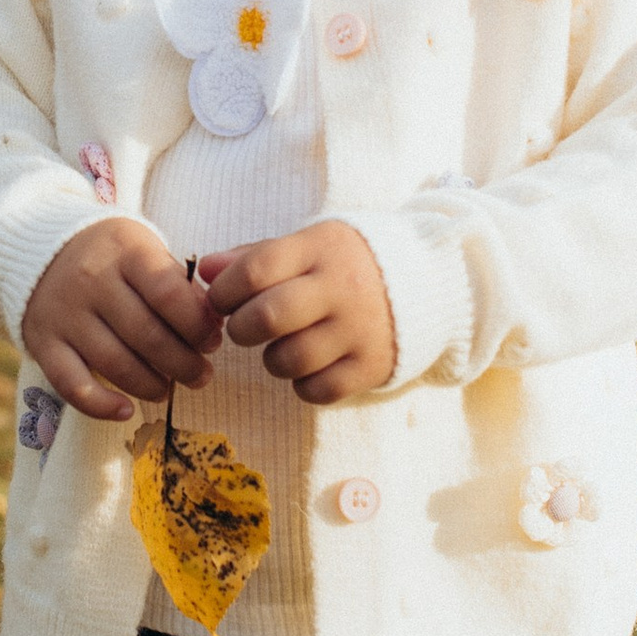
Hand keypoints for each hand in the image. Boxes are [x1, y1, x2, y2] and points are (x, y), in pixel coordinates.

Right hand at [22, 222, 219, 420]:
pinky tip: (126, 411)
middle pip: (145, 334)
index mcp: (125, 252)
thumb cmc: (111, 257)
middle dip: (183, 363)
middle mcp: (91, 281)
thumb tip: (210, 327)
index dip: (197, 325)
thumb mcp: (146, 252)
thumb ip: (178, 286)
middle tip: (201, 375)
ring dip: (151, 385)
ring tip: (168, 389)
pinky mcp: (43, 343)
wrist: (42, 251)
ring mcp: (65, 314)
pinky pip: (71, 384)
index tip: (212, 342)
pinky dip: (100, 406)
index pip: (167, 293)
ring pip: (114, 363)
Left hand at [195, 222, 394, 406]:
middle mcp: (342, 288)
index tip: (221, 300)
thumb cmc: (350, 263)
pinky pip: (317, 390)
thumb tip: (205, 269)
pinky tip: (309, 366)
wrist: (431, 280)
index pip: (255, 270)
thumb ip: (255, 256)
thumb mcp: (309, 245)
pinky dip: (302, 384)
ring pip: (289, 359)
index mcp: (321, 249)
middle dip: (240, 328)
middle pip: (267, 316)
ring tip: (282, 345)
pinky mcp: (372, 366)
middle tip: (244, 327)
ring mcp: (360, 330)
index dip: (224, 290)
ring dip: (272, 359)